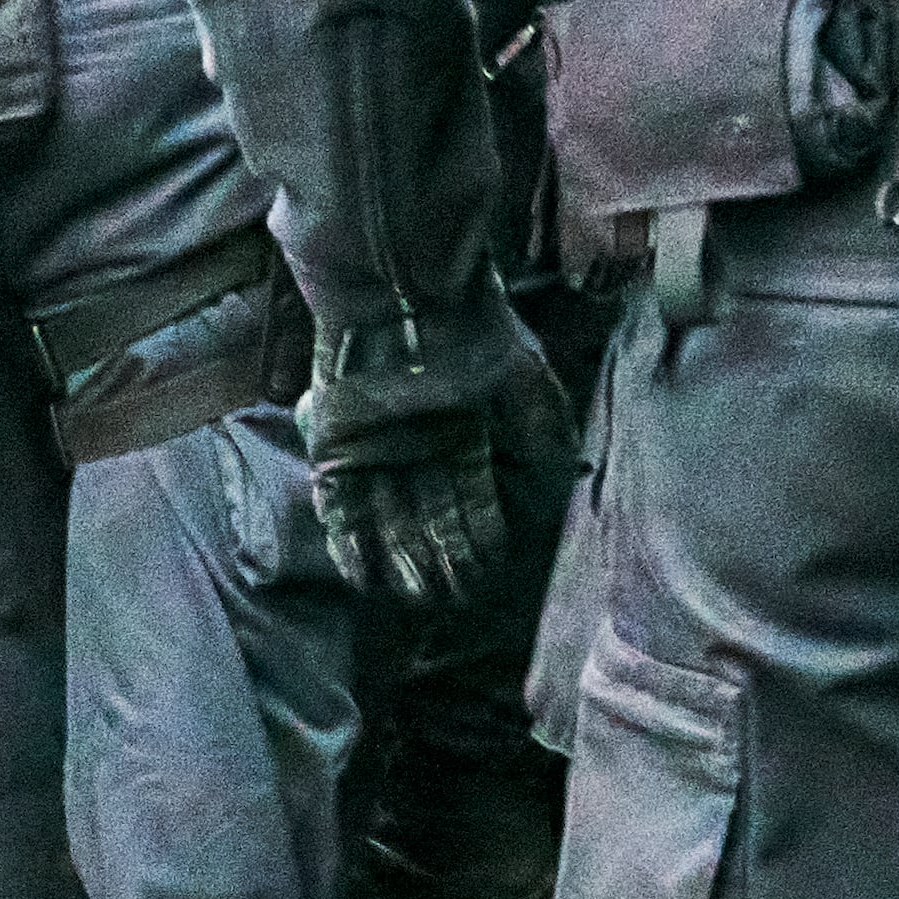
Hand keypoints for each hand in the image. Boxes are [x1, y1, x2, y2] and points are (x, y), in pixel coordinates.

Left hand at [303, 299, 572, 619]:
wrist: (408, 296)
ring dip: (400, 561)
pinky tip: (365, 578)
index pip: (470, 501)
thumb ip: (542, 434)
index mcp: (462, 435)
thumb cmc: (473, 333)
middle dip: (441, 561)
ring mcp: (376, 451)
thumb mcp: (526, 383)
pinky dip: (352, 542)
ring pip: (386, 521)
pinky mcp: (336, 450)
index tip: (488, 577)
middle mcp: (418, 450)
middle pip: (428, 519)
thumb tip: (561, 484)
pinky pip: (340, 508)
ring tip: (415, 599)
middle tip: (451, 601)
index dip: (478, 541)